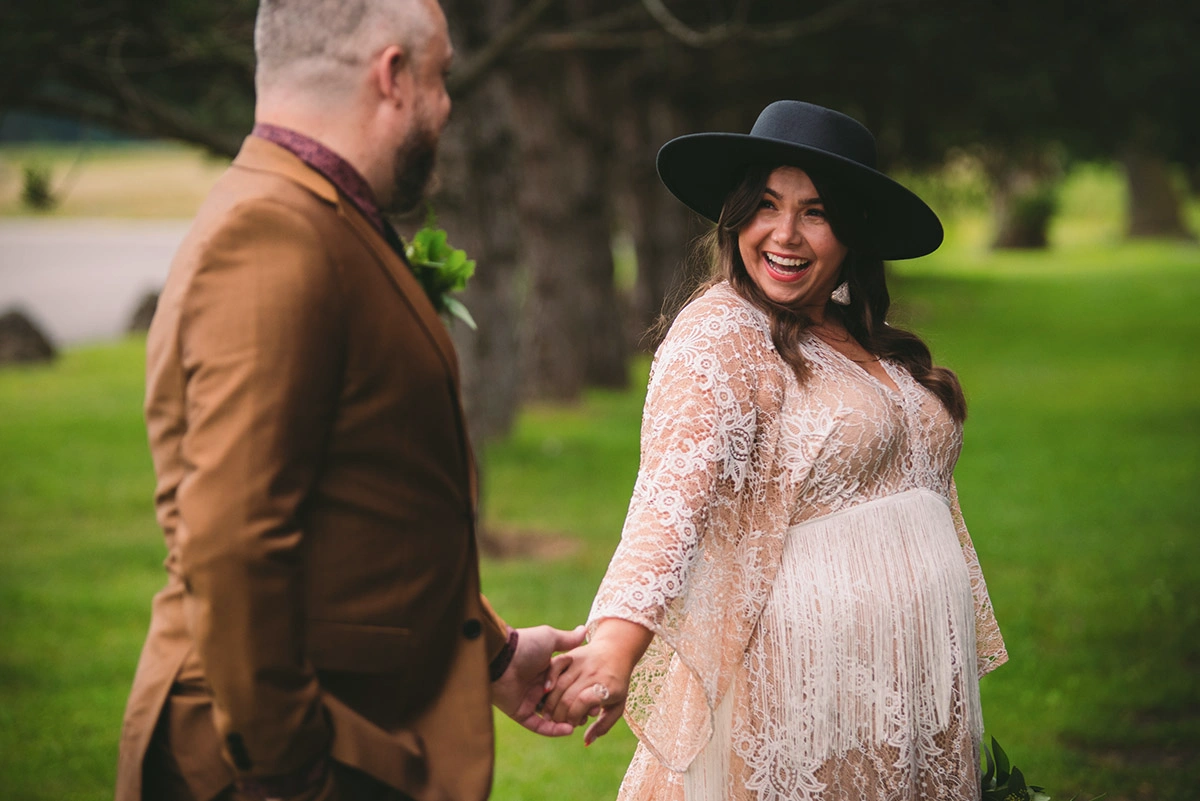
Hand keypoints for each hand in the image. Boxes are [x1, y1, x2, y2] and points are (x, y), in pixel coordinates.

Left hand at [492, 624, 585, 736]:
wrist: (502, 657)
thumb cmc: (525, 645)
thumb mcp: (549, 638)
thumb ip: (567, 640)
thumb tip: (584, 630)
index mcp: (544, 671)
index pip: (565, 685)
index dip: (579, 691)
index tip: (594, 696)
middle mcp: (537, 687)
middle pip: (559, 702)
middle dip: (574, 709)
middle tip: (590, 713)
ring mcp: (528, 701)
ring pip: (550, 717)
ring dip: (565, 721)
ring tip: (580, 723)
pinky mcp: (520, 712)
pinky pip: (538, 725)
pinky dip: (553, 730)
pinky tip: (568, 730)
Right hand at [541, 619, 652, 744]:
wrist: (617, 650)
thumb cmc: (618, 683)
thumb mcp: (618, 706)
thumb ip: (603, 725)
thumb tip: (586, 742)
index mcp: (608, 686)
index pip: (584, 701)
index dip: (574, 716)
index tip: (571, 725)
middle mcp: (594, 673)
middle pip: (569, 697)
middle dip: (559, 715)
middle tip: (556, 723)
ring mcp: (582, 662)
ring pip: (560, 685)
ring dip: (551, 703)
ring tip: (550, 714)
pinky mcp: (572, 655)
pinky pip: (555, 668)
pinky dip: (549, 680)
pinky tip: (546, 692)